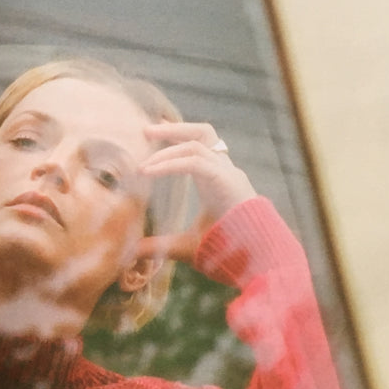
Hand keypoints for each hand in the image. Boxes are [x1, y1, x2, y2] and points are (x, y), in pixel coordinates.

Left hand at [136, 121, 255, 262]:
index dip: (178, 137)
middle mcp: (224, 172)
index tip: (154, 133)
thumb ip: (160, 245)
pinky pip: (195, 162)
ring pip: (198, 141)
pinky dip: (170, 163)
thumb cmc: (225, 253)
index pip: (200, 147)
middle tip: (145, 130)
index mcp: (218, 181)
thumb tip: (132, 251)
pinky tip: (148, 171)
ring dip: (168, 142)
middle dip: (174, 128)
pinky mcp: (226, 181)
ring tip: (143, 148)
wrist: (255, 260)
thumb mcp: (184, 246)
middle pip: (203, 134)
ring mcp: (228, 174)